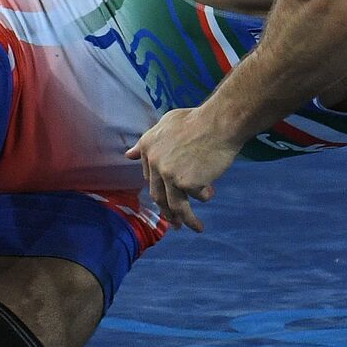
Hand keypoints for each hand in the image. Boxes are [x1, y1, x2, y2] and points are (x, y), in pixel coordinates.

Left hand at [125, 107, 241, 231]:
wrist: (218, 122)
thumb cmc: (198, 119)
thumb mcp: (166, 123)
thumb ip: (148, 140)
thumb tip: (128, 155)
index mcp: (148, 147)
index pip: (150, 176)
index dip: (161, 186)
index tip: (168, 197)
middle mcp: (154, 162)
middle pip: (158, 195)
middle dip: (167, 212)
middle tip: (175, 223)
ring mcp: (169, 174)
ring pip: (175, 204)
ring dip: (186, 219)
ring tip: (196, 227)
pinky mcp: (186, 183)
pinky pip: (197, 196)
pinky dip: (205, 195)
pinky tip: (212, 190)